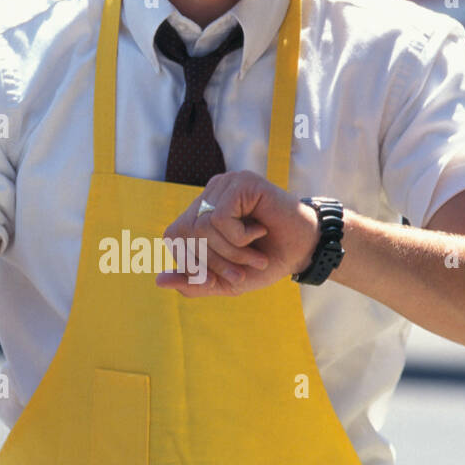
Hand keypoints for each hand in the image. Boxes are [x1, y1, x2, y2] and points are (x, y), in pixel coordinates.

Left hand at [156, 170, 319, 297]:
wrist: (304, 250)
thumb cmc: (266, 262)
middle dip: (213, 262)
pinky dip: (240, 236)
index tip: (218, 280)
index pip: (174, 237)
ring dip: (232, 252)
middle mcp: (209, 195)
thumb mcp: (225, 280)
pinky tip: (259, 230)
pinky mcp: (241, 181)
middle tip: (242, 270)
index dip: (192, 263)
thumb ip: (194, 283)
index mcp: (200, 213)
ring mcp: (224, 184)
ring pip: (203, 226)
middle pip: (186, 233)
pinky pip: (220, 216)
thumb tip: (160, 281)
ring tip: (256, 254)